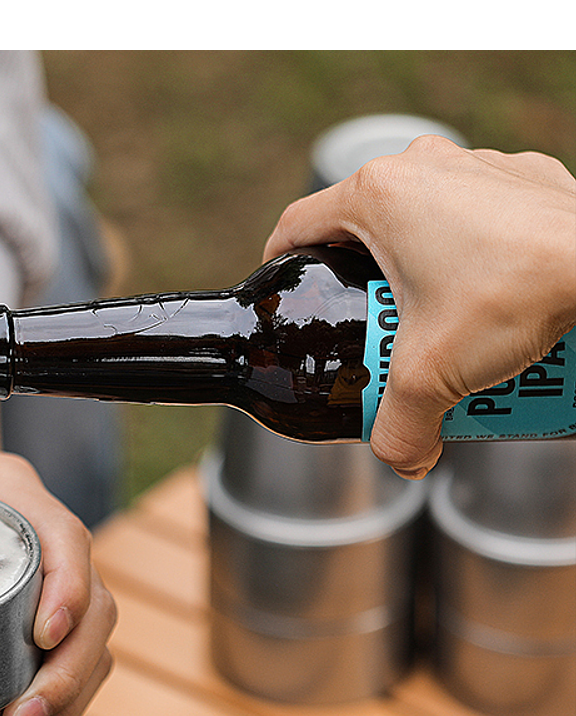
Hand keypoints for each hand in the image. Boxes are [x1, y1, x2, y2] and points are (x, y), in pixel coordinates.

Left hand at [0, 293, 116, 715]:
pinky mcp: (49, 627)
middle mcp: (49, 544)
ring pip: (94, 655)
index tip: (42, 636)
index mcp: (14, 497)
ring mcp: (58, 588)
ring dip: (66, 713)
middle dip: (65, 678)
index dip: (69, 589)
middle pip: (96, 614)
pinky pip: (76, 677)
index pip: (66, 538)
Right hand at [264, 136, 575, 476]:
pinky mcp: (523, 178)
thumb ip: (399, 429)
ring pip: (424, 222)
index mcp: (378, 197)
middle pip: (363, 231)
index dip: (279, 262)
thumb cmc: (516, 295)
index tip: (286, 293)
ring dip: (420, 273)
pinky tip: (490, 301)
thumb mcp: (432, 378)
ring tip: (440, 327)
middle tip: (375, 336)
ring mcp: (477, 166)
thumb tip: (402, 460)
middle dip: (364, 287)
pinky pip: (476, 218)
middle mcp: (423, 167)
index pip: (297, 225)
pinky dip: (473, 257)